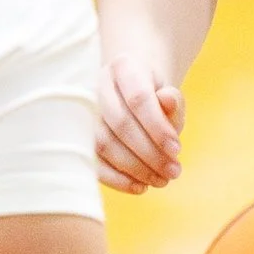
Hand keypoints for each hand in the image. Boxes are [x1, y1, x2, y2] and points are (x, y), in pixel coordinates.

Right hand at [95, 54, 183, 193]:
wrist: (130, 94)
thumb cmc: (154, 98)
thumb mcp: (169, 96)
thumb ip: (173, 102)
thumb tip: (168, 101)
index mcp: (124, 67)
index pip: (138, 97)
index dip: (158, 126)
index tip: (177, 150)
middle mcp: (97, 85)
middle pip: (120, 123)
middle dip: (149, 152)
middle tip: (173, 172)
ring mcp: (81, 110)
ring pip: (102, 143)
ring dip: (134, 168)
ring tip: (160, 180)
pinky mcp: (76, 136)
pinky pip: (91, 160)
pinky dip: (116, 178)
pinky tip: (139, 186)